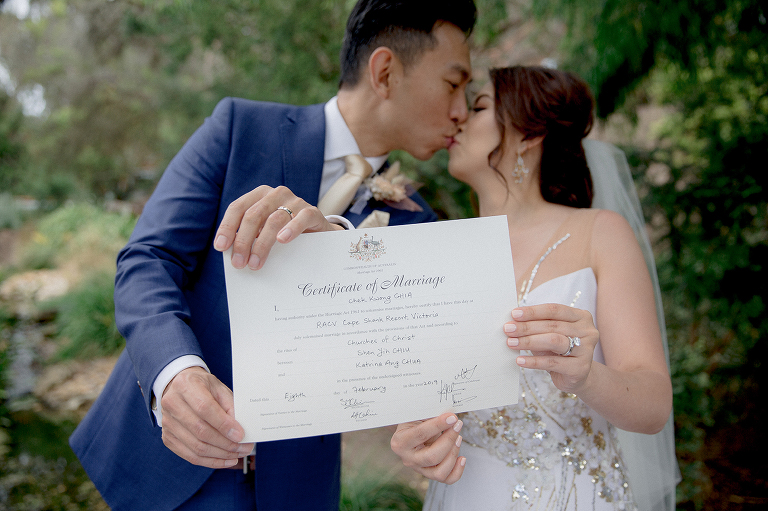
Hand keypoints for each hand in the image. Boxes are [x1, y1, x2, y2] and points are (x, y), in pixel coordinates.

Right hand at [160, 367, 254, 467]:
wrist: (180, 387)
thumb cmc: (203, 387)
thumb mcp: (219, 388)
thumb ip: (230, 406)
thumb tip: (239, 431)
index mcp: (185, 386)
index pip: (204, 408)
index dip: (223, 424)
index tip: (240, 435)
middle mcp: (172, 404)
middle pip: (200, 431)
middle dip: (226, 444)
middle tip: (244, 448)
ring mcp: (167, 424)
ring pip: (196, 447)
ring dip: (221, 455)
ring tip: (238, 454)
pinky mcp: (168, 438)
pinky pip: (190, 456)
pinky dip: (210, 461)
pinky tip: (225, 460)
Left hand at [213, 185, 340, 269]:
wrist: (319, 234)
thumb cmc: (286, 234)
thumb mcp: (265, 232)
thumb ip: (251, 237)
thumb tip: (233, 254)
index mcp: (259, 195)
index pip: (238, 208)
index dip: (227, 227)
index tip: (220, 247)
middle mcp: (276, 194)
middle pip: (253, 215)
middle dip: (243, 241)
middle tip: (238, 263)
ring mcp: (295, 201)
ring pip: (273, 220)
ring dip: (262, 244)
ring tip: (255, 263)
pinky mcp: (312, 212)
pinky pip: (301, 218)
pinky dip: (291, 229)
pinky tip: (282, 241)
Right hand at [390, 413, 465, 483]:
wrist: (411, 431)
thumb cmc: (415, 421)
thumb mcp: (418, 414)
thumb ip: (431, 414)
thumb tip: (450, 416)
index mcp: (400, 441)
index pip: (420, 434)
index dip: (438, 425)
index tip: (452, 417)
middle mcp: (407, 458)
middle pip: (432, 457)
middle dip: (448, 440)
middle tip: (457, 425)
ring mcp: (419, 469)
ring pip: (439, 472)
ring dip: (453, 453)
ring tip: (458, 438)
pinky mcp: (430, 474)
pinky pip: (447, 479)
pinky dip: (457, 470)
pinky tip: (462, 458)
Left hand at [504, 304, 598, 393]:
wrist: (577, 376)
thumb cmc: (559, 351)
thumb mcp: (550, 334)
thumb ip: (537, 325)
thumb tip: (512, 320)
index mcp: (581, 317)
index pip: (554, 310)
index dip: (533, 311)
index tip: (514, 314)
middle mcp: (588, 331)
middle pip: (553, 325)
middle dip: (527, 327)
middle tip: (508, 329)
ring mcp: (586, 350)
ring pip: (554, 341)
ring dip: (529, 341)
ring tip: (511, 343)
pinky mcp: (580, 368)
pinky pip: (552, 362)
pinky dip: (533, 361)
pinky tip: (520, 360)